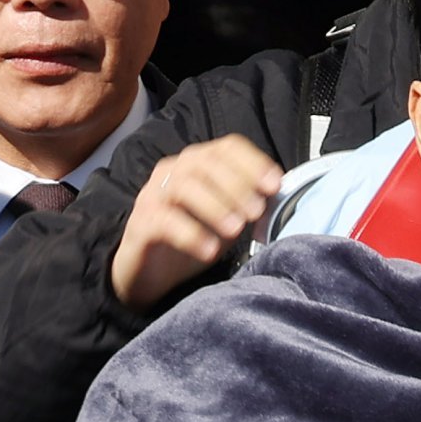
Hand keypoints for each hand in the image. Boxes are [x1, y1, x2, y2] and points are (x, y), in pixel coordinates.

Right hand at [110, 136, 283, 310]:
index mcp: (196, 165)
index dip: (252, 162)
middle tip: (257, 210)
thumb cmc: (191, 241)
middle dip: (236, 185)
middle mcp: (172, 172)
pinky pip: (165, 221)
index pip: (225, 148)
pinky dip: (191, 234)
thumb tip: (279, 201)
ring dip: (215, 206)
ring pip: (184, 187)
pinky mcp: (141, 224)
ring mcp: (154, 196)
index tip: (275, 184)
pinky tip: (210, 250)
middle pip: (205, 163)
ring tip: (236, 229)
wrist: (149, 273)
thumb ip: (247, 207)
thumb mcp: (226, 222)